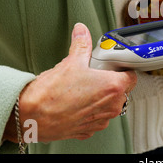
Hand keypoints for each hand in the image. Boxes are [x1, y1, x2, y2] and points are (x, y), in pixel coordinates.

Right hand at [3, 23, 136, 142]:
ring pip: (109, 106)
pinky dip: (89, 111)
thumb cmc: (51, 93)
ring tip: (83, 90)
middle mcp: (110, 107)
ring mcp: (100, 121)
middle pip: (122, 92)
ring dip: (101, 98)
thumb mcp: (70, 61)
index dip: (124, 70)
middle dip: (111, 83)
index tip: (116, 67)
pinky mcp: (88, 131)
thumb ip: (81, 44)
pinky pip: (96, 118)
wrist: (30, 116)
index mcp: (112, 87)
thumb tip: (81, 32)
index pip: (132, 77)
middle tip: (96, 76)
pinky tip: (76, 103)